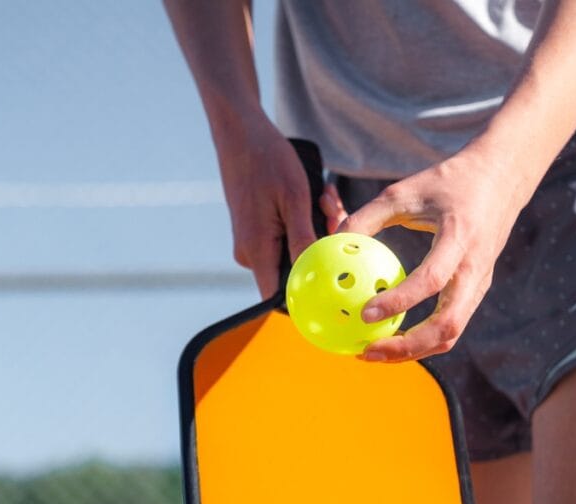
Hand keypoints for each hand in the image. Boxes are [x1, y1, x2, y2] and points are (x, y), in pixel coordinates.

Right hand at [214, 119, 317, 298]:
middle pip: (291, 273)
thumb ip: (303, 240)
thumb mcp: (295, 198)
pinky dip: (305, 223)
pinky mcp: (257, 231)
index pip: (276, 296)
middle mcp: (250, 252)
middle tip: (334, 214)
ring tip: (326, 198)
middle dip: (320, 251)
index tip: (332, 284)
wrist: (241, 133)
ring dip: (316, 232)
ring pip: (293, 253)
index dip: (304, 298)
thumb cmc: (268, 160)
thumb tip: (314, 274)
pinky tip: (317, 198)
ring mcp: (252, 242)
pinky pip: (286, 239)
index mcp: (257, 249)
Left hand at [338, 147, 529, 361]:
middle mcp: (475, 268)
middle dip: (407, 346)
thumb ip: (367, 216)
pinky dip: (421, 338)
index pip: (432, 279)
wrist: (502, 178)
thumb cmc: (448, 182)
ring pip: (451, 334)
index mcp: (460, 238)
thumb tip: (330, 242)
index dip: (399, 301)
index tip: (365, 313)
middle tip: (367, 351)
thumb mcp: (404, 191)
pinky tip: (391, 337)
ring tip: (373, 352)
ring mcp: (480, 284)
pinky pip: (451, 324)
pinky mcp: (477, 290)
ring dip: (413, 350)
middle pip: (448, 325)